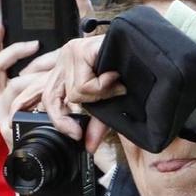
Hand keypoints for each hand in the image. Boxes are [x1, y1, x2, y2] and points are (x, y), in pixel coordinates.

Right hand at [0, 30, 59, 142]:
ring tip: (52, 76)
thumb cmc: (42, 124)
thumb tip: (53, 53)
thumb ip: (41, 76)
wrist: (35, 159)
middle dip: (15, 52)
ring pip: (12, 85)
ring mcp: (0, 113)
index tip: (1, 25)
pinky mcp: (5, 128)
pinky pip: (19, 109)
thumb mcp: (39, 95)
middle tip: (35, 44)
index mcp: (1, 89)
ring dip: (33, 77)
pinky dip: (34, 101)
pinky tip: (44, 103)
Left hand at [39, 34, 119, 150]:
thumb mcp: (107, 101)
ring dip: (99, 95)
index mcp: (67, 68)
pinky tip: (115, 76)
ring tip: (115, 85)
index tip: (74, 134)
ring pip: (74, 92)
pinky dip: (104, 87)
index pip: (48, 96)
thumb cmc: (129, 69)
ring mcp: (70, 52)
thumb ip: (96, 123)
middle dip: (70, 113)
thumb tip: (89, 146)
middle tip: (85, 122)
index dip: (58, 118)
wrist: (147, 49)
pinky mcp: (80, 50)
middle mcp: (64, 58)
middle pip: (52, 96)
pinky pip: (85, 83)